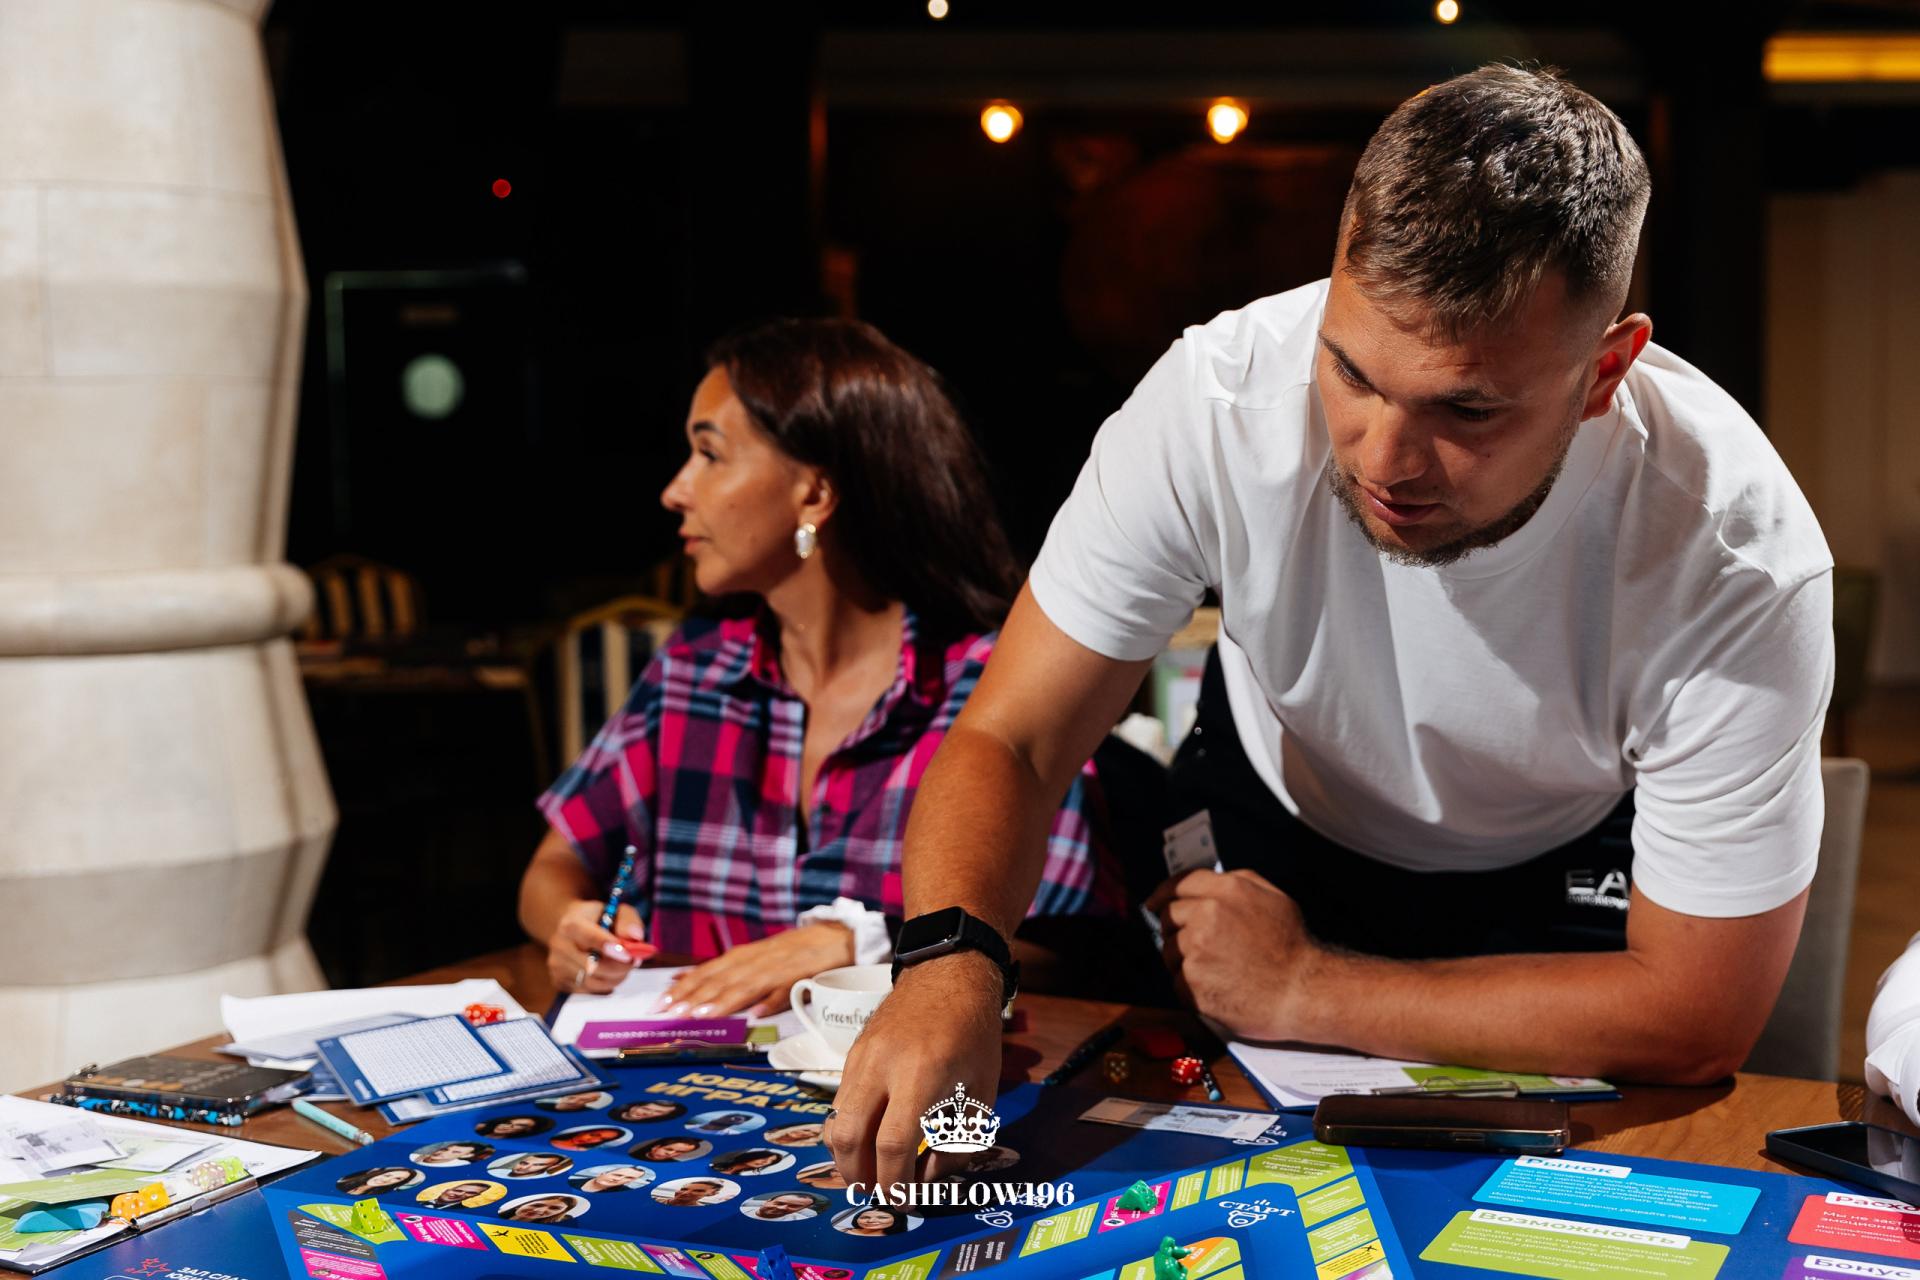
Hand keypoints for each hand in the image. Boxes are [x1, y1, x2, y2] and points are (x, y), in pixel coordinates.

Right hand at [546, 900, 652, 994]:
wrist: (572, 928)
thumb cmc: (599, 918)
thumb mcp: (617, 911)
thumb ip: (628, 922)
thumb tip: (635, 937)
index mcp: (571, 923)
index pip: (587, 937)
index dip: (607, 947)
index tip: (627, 954)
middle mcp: (560, 945)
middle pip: (593, 966)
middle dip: (620, 967)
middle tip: (635, 960)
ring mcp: (557, 965)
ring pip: (594, 982)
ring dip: (616, 977)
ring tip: (623, 964)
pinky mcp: (560, 981)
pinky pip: (590, 990)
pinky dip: (606, 984)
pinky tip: (609, 971)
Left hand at [662, 924, 855, 1017]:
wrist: (834, 936)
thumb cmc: (789, 950)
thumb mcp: (753, 956)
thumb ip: (723, 971)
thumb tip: (681, 981)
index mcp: (743, 956)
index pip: (707, 971)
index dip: (683, 988)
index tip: (660, 1004)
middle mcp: (756, 960)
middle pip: (721, 979)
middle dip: (695, 997)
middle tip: (673, 1014)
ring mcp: (779, 969)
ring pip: (747, 985)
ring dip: (724, 1000)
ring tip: (704, 1015)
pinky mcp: (802, 977)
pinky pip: (784, 991)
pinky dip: (770, 1001)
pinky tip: (756, 1014)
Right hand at [826, 951, 1004, 1192]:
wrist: (948, 974)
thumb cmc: (974, 1034)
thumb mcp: (983, 1091)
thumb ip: (958, 1140)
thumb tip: (926, 1175)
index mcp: (922, 1076)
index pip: (894, 1145)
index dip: (897, 1182)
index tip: (906, 1201)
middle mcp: (882, 1067)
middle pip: (850, 1139)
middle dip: (860, 1178)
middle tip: (878, 1195)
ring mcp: (860, 1058)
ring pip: (835, 1122)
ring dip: (846, 1159)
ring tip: (868, 1175)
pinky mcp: (851, 1053)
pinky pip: (838, 1102)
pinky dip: (846, 1131)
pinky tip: (866, 1141)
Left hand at [1146, 869, 1318, 1040]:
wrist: (1303, 992)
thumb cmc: (1292, 946)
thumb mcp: (1273, 897)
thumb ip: (1236, 882)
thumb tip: (1203, 881)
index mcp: (1226, 891)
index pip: (1178, 883)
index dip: (1163, 892)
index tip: (1155, 902)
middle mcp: (1206, 917)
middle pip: (1168, 916)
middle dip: (1176, 927)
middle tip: (1196, 942)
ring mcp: (1196, 951)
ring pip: (1168, 949)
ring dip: (1182, 957)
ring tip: (1215, 967)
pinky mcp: (1191, 984)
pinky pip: (1176, 979)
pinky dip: (1189, 983)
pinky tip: (1215, 985)